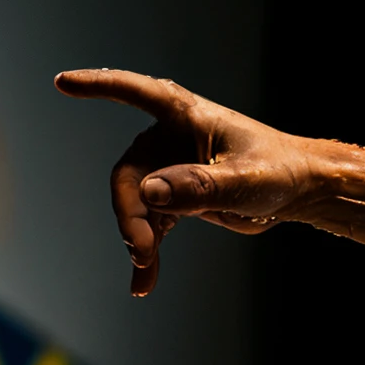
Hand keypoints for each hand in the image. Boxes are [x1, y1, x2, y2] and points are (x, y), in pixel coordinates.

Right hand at [56, 67, 320, 298]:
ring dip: (137, 238)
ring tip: (145, 271)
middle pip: (130, 174)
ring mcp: (170, 168)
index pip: (133, 92)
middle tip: (142, 248)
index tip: (63, 82)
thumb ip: (199, 186)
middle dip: (131, 213)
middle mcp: (169, 137)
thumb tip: (151, 192)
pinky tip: (143, 282)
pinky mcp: (177, 197)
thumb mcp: (244, 180)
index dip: (98, 85)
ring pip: (136, 204)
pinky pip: (151, 224)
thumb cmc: (280, 170)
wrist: (300, 191)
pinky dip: (148, 251)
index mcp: (184, 115)